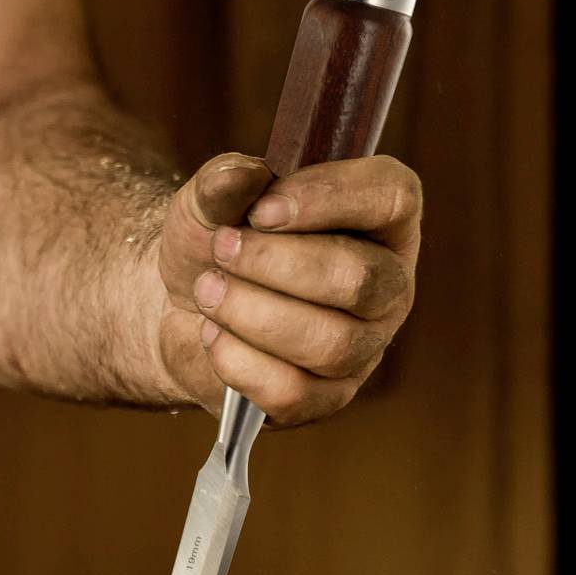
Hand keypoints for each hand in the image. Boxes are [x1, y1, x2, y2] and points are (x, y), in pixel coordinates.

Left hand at [155, 153, 421, 425]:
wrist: (183, 303)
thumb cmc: (218, 240)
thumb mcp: (211, 198)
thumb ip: (224, 180)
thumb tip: (241, 176)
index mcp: (381, 218)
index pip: (392, 197)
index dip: (330, 198)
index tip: (261, 209)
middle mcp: (388, 285)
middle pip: (360, 280)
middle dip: (277, 264)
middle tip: (221, 248)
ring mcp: (364, 347)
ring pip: (330, 343)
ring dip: (252, 313)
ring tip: (207, 291)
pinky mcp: (326, 398)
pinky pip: (294, 392)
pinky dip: (239, 362)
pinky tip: (213, 335)